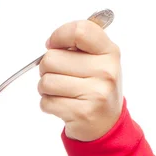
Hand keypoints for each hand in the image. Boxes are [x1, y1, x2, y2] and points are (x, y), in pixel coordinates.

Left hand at [38, 18, 122, 141]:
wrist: (107, 124)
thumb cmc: (96, 88)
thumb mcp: (99, 59)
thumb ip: (80, 44)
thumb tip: (52, 42)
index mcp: (109, 52)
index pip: (79, 31)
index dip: (59, 36)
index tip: (53, 45)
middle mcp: (106, 71)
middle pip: (52, 58)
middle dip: (46, 68)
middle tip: (58, 75)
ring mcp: (96, 93)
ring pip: (46, 81)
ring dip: (45, 88)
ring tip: (60, 92)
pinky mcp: (82, 113)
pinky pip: (46, 102)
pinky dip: (47, 104)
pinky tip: (62, 105)